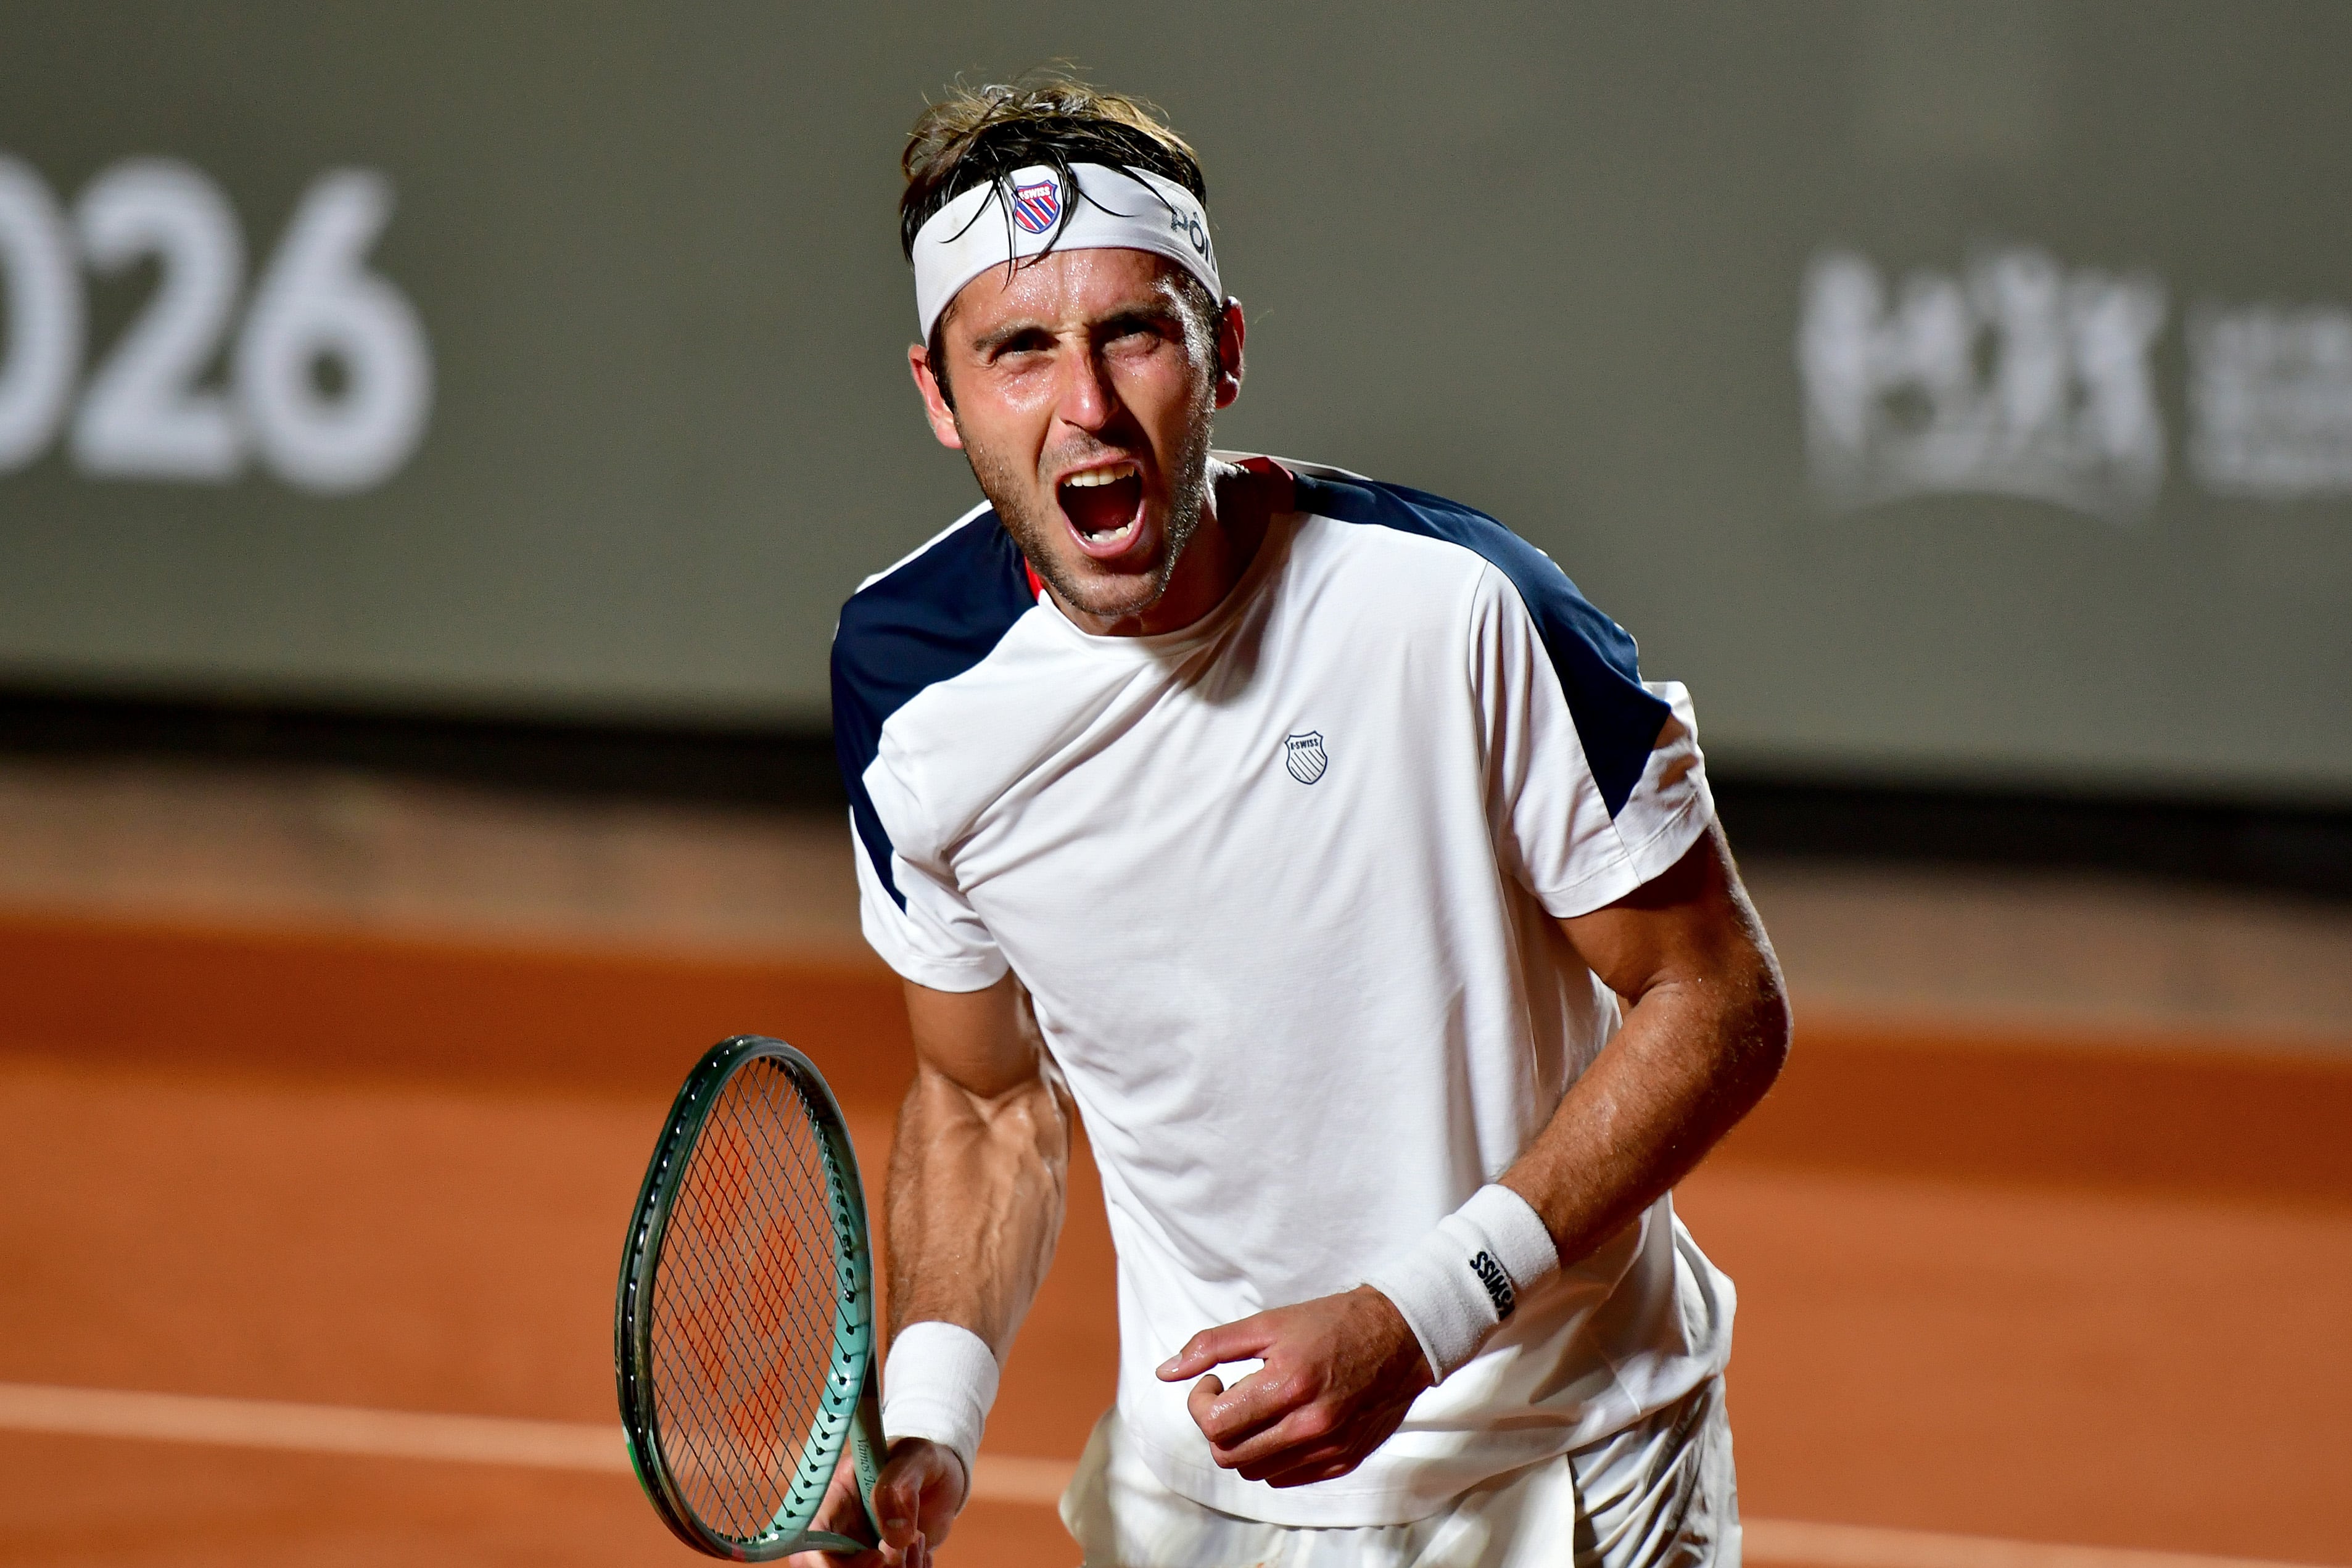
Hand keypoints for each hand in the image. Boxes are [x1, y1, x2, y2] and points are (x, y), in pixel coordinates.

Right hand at [785, 1436, 966, 1567]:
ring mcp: (860, 1550)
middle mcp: (841, 1530)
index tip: (877, 1556)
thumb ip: (899, 1485)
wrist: (941, 1476)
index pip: (814, 1540)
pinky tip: (922, 1548)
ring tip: (919, 1538)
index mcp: (834, 1498)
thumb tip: (894, 1534)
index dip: (837, 1561)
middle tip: (902, 1550)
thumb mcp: (916, 1457)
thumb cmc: (919, 1459)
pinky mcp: (882, 1563)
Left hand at [1156, 1285, 1433, 1487]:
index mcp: (1288, 1385)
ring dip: (1244, 1443)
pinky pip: (1286, 1477)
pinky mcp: (1342, 1461)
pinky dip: (1273, 1456)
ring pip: (1254, 1471)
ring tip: (1260, 1408)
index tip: (1213, 1382)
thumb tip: (1166, 1372)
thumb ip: (1212, 1346)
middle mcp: (1309, 1425)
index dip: (1200, 1404)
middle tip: (1232, 1396)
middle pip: (1229, 1455)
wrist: (1400, 1337)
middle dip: (1217, 1426)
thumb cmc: (1332, 1324)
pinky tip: (1283, 1423)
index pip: (1215, 1425)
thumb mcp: (1268, 1323)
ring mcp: (1328, 1449)